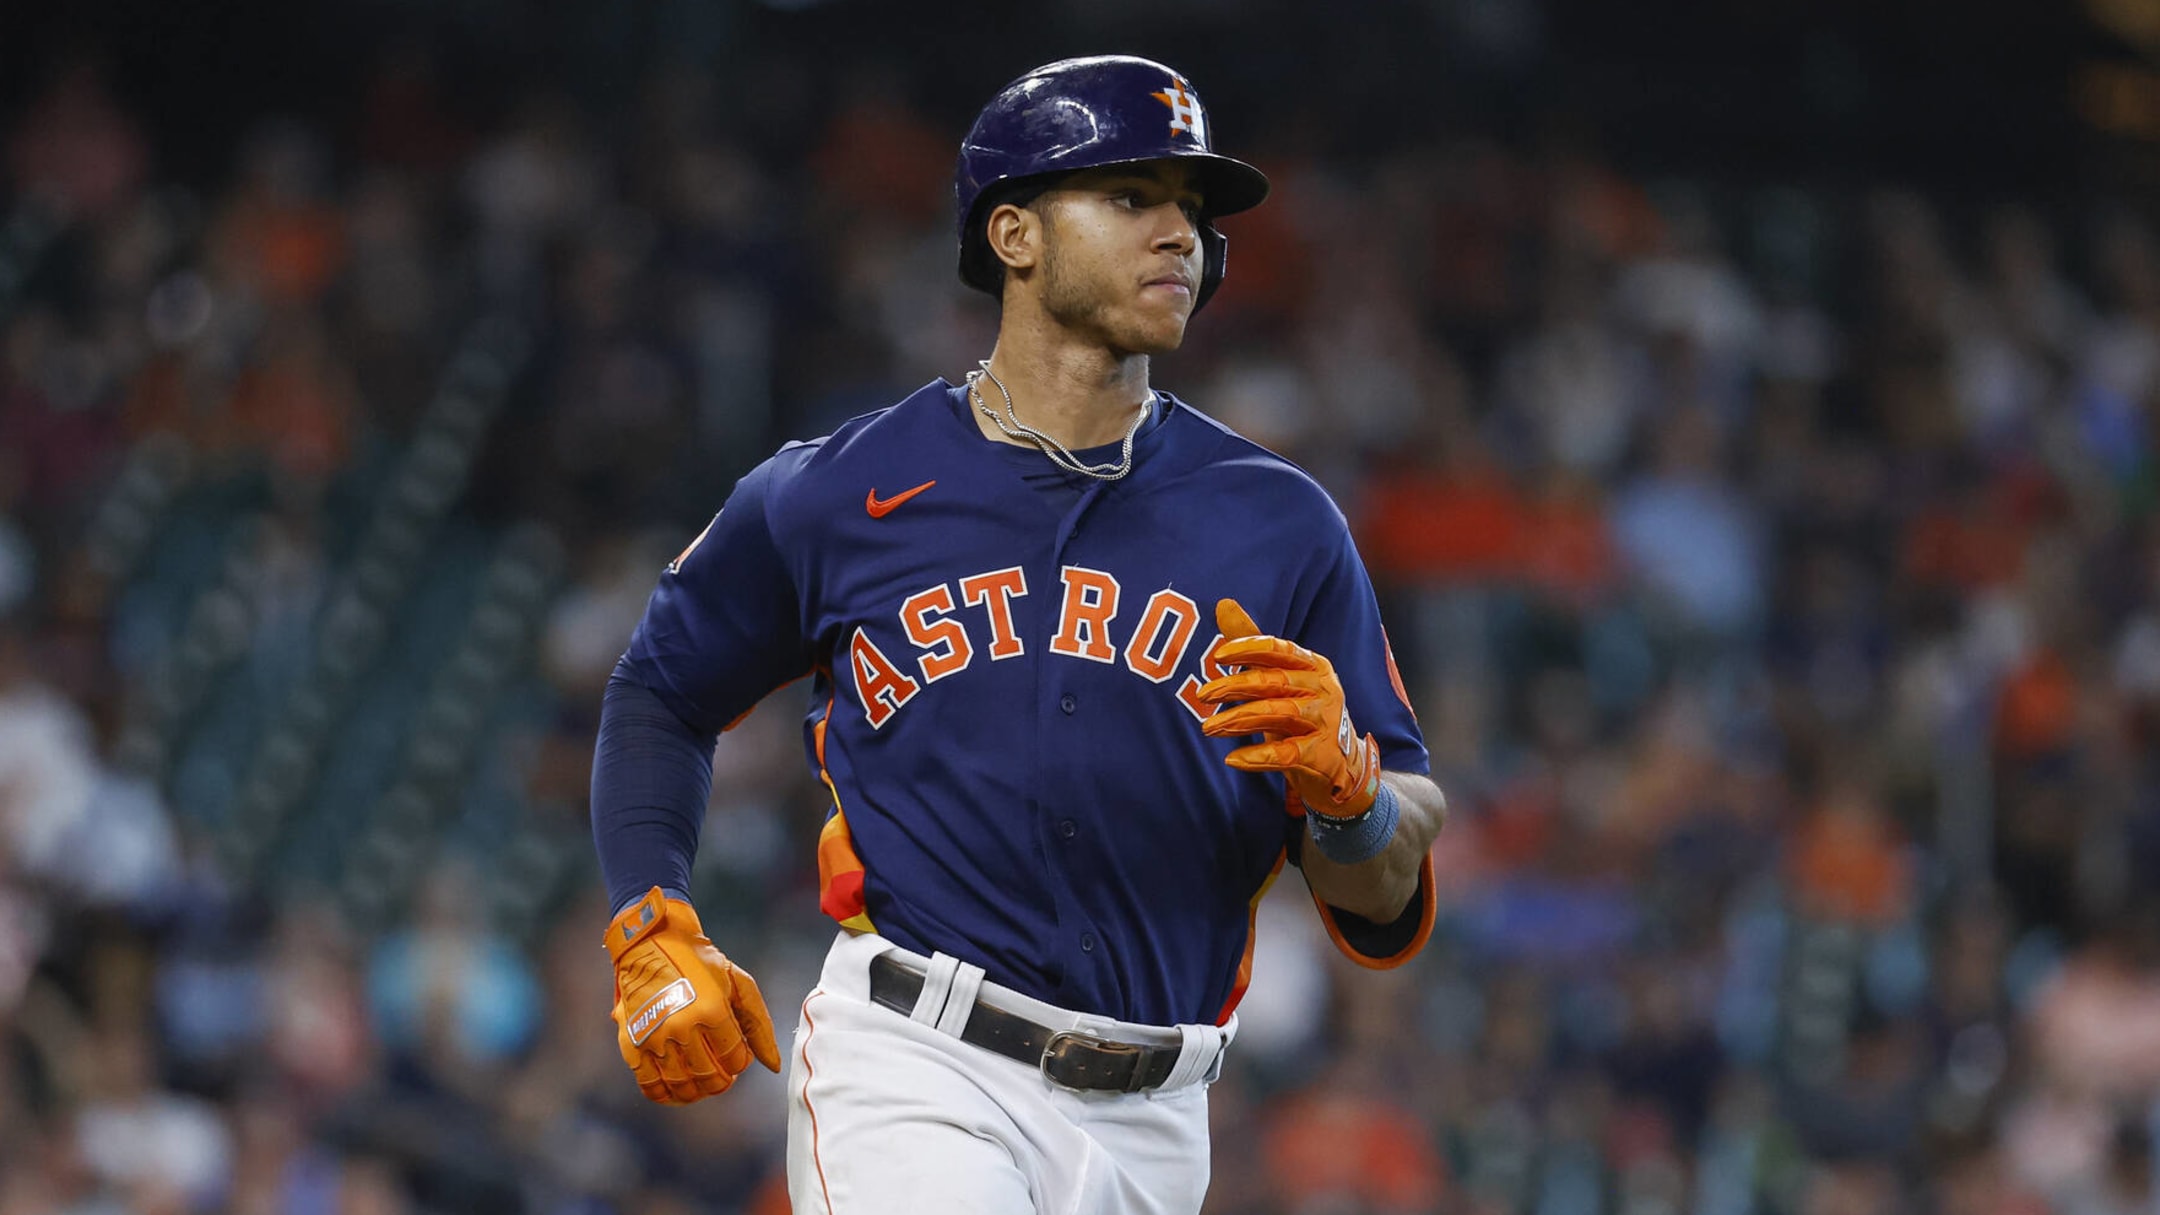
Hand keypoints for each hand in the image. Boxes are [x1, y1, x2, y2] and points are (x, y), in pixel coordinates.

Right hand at [606, 887, 781, 1103]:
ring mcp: (654, 1037)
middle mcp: (682, 1026)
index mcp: (712, 1010)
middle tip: (723, 1075)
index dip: (741, 1062)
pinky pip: (650, 1085)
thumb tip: (774, 1066)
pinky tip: (676, 1092)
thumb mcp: (737, 983)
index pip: (735, 1059)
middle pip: (710, 1076)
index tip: (737, 1055)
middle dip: (722, 1081)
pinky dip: (665, 1095)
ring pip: (682, 1085)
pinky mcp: (631, 1043)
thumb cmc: (700, 962)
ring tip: (703, 1083)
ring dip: (698, 1091)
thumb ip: (759, 1024)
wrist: (651, 943)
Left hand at [1196, 598, 1381, 818]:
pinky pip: (1287, 753)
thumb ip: (1253, 645)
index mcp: (1312, 665)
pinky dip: (1259, 756)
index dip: (1249, 649)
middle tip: (1203, 694)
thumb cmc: (1302, 713)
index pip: (1279, 649)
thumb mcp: (1280, 678)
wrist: (1341, 762)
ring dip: (1239, 719)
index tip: (1218, 656)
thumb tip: (1223, 603)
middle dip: (1235, 686)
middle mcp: (1322, 688)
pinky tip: (1232, 759)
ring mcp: (1324, 720)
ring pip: (1278, 713)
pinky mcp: (1322, 753)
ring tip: (1209, 728)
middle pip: (1274, 681)